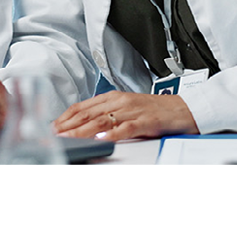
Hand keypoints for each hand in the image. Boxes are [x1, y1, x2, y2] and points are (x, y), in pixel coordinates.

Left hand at [54, 90, 197, 140]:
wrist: (184, 108)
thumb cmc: (155, 110)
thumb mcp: (127, 108)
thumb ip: (107, 114)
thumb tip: (84, 126)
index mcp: (113, 97)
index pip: (83, 106)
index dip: (66, 117)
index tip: (53, 127)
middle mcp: (120, 101)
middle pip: (88, 113)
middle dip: (68, 125)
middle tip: (54, 135)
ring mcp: (132, 110)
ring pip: (102, 120)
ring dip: (82, 130)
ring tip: (69, 138)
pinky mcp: (145, 121)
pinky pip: (126, 127)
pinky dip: (112, 133)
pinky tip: (101, 138)